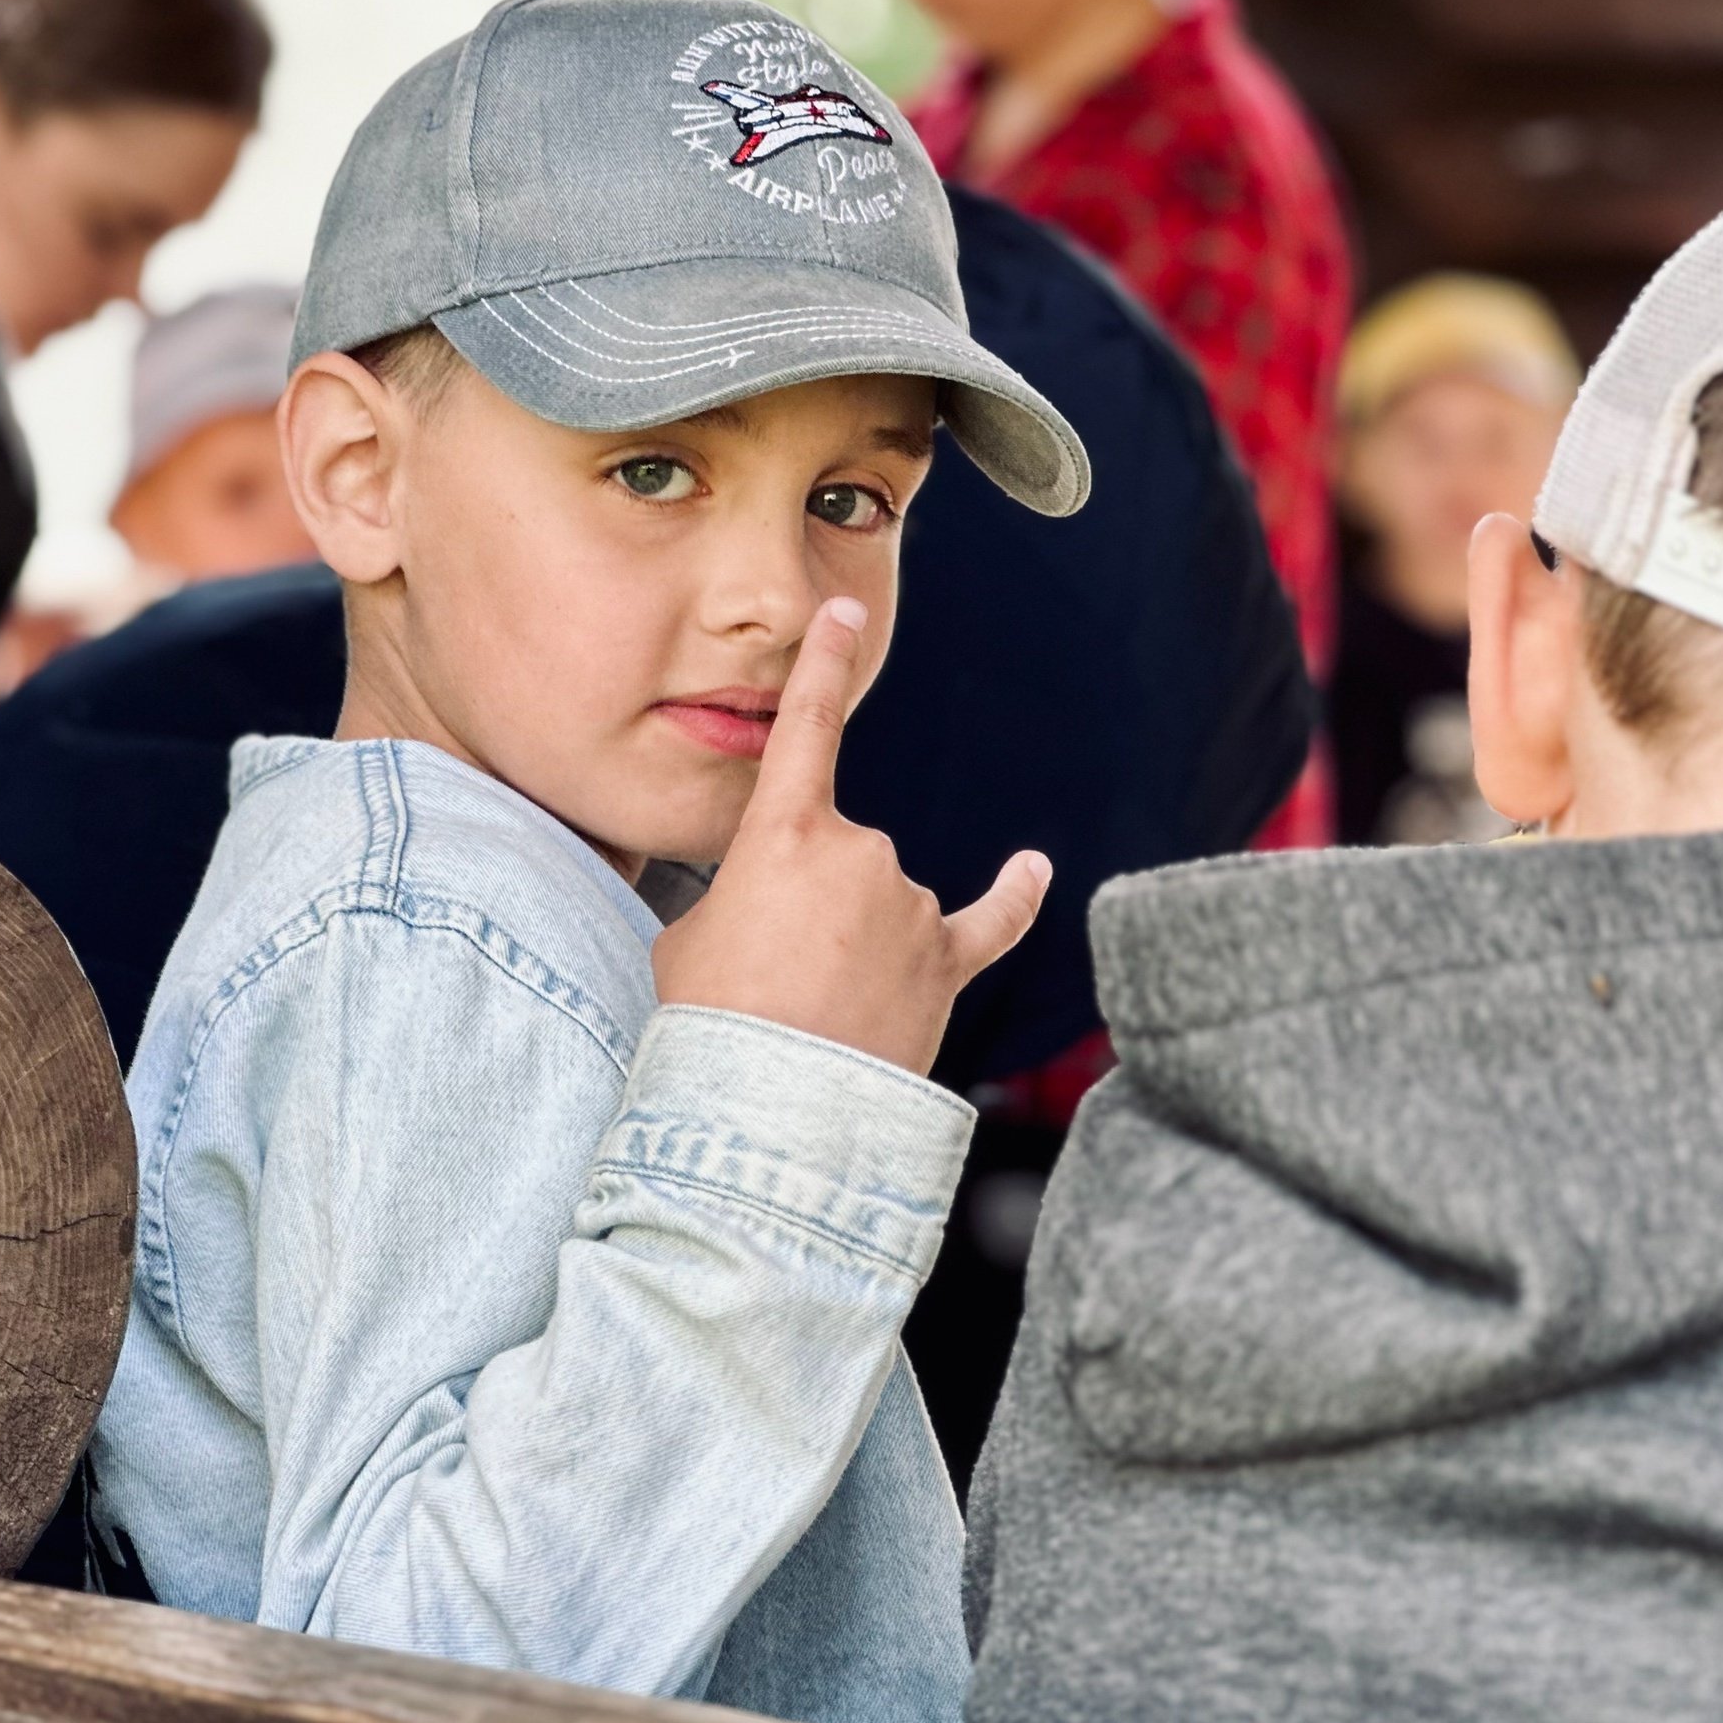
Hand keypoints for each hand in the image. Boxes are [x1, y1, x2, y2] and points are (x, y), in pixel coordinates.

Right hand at [652, 597, 1051, 1075]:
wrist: (769, 1109)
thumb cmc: (712, 1021)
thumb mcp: (690, 939)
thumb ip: (736, 901)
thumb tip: (764, 918)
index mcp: (783, 834)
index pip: (806, 729)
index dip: (822, 666)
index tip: (843, 614)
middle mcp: (861, 852)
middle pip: (837, 856)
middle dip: (807, 911)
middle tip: (767, 980)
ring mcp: (910, 907)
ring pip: (884, 903)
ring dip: (853, 948)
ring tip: (812, 1011)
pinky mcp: (946, 964)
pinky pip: (989, 921)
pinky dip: (1013, 898)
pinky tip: (1033, 869)